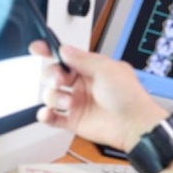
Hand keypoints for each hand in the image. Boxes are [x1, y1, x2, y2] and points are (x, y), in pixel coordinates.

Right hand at [29, 41, 166, 151]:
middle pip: (53, 75)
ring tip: (69, 103)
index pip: (66, 56)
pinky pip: (52, 117)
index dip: (50, 51)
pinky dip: (46, 115)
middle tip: (61, 81)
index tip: (38, 48)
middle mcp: (83, 84)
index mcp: (92, 68)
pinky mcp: (74, 120)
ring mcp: (78, 102)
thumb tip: (64, 49)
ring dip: (54, 97)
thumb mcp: (106, 69)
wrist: (135, 124)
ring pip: (51, 95)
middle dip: (52, 76)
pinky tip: (49, 113)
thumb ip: (82, 58)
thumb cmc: (129, 96)